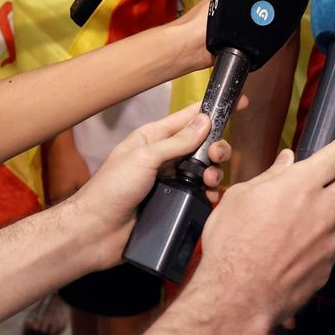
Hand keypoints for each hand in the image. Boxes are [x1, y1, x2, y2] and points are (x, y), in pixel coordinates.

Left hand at [69, 104, 231, 267]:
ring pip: (203, 171)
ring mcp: (169, 182)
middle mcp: (163, 158)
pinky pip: (198, 195)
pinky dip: (208, 195)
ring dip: (214, 173)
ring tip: (210, 181)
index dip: (212, 110)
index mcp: (152, 139)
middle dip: (216, 148)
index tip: (238, 102)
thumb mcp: (144, 158)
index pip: (187, 118)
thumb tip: (204, 121)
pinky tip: (209, 198)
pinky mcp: (173, 204)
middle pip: (201, 145)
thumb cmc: (111, 190)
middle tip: (216, 157)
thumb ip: (176, 142)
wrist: (96, 232)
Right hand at [199, 130, 334, 326]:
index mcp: (302, 184)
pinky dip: (324, 237)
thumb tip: (287, 162)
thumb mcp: (240, 197)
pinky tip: (299, 245)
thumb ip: (270, 176)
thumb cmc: (232, 242)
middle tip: (332, 176)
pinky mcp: (328, 266)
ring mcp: (330, 241)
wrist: (238, 297)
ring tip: (309, 213)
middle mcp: (325, 210)